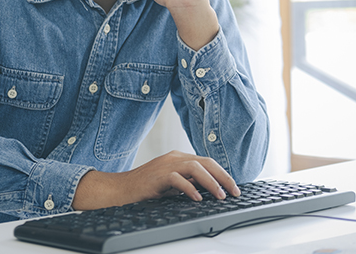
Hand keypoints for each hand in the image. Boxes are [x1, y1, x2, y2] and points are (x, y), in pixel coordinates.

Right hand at [72, 151, 240, 210]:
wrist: (120, 189)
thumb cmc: (145, 188)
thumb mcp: (171, 184)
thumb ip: (187, 183)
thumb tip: (208, 191)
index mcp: (178, 158)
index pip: (206, 162)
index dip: (222, 174)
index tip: (233, 187)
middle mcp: (174, 157)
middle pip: (205, 162)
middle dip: (223, 177)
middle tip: (234, 192)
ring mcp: (165, 164)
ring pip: (195, 167)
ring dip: (211, 182)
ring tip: (220, 196)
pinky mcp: (157, 175)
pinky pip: (177, 179)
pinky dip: (190, 188)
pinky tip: (197, 198)